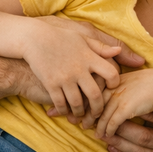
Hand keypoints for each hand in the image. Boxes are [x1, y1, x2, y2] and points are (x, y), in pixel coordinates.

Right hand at [22, 16, 139, 120]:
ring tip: (81, 114)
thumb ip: (101, 47)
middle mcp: (79, 69)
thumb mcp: (82, 38)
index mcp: (89, 57)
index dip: (115, 83)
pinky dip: (65, 111)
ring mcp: (64, 77)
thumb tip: (118, 51)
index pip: (111, 73)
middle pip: (95, 95)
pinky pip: (61, 104)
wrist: (34, 38)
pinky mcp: (50, 84)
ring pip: (78, 103)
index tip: (111, 87)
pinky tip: (66, 112)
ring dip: (81, 112)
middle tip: (98, 113)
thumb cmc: (61, 36)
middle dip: (98, 108)